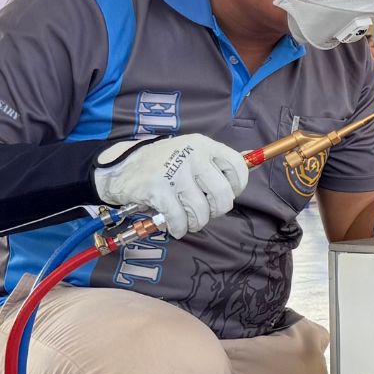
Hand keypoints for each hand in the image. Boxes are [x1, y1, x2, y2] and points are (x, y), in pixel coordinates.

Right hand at [95, 133, 249, 236]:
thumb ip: (218, 159)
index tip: (226, 194)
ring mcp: (174, 172)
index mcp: (204, 145)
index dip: (237, 187)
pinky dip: (179, 228)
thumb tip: (251, 158)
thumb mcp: (192, 151)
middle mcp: (192, 156)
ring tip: (189, 221)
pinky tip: (176, 227)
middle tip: (206, 212)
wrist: (122, 167)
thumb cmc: (163, 163)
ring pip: (201, 210)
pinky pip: (179, 218)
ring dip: (197, 223)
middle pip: (222, 195)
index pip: (238, 168)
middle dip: (217, 210)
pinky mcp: (157, 189)